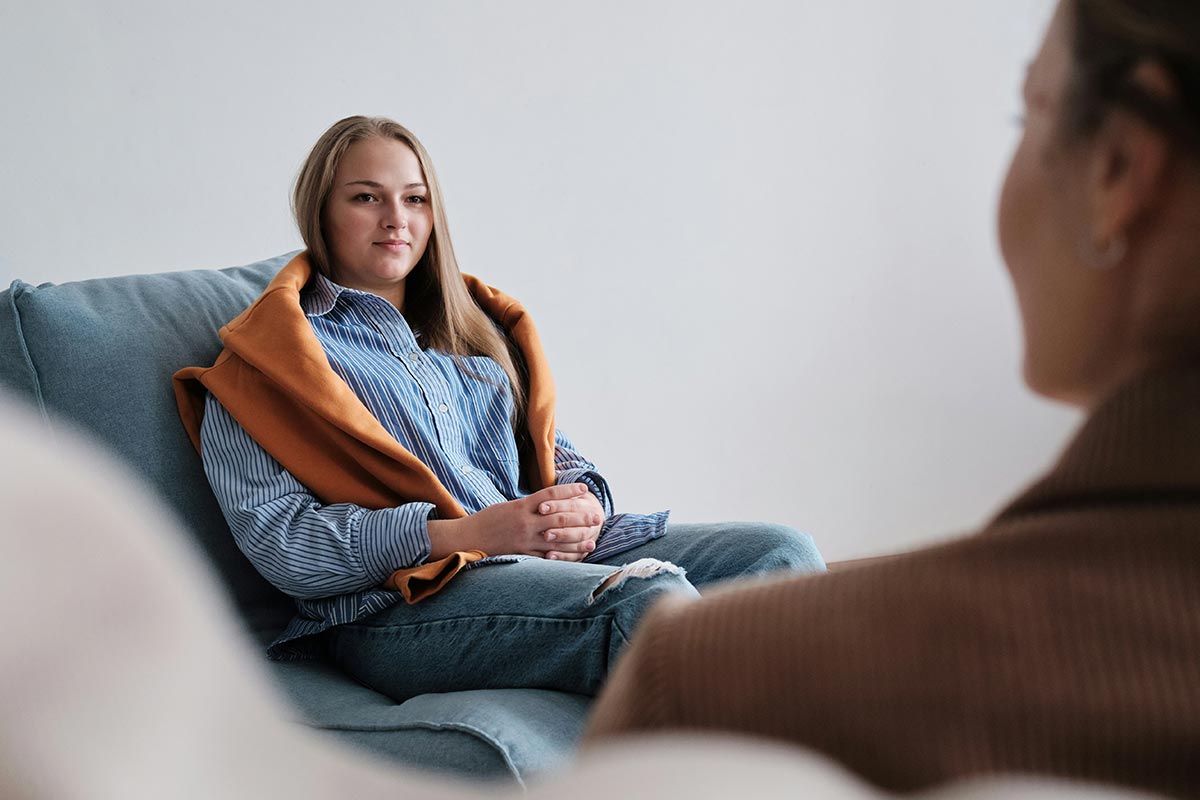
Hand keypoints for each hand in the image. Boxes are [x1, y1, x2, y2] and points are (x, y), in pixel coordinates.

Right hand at [426, 483, 601, 560]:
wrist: (465, 538)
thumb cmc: (486, 520)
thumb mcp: (508, 506)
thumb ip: (528, 507)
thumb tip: (549, 504)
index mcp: (522, 506)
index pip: (551, 495)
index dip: (570, 492)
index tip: (586, 490)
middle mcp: (525, 522)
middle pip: (560, 518)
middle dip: (580, 518)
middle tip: (597, 518)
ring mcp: (524, 540)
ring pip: (556, 540)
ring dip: (577, 541)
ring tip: (592, 541)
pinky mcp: (521, 555)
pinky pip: (545, 558)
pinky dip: (560, 558)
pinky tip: (573, 558)